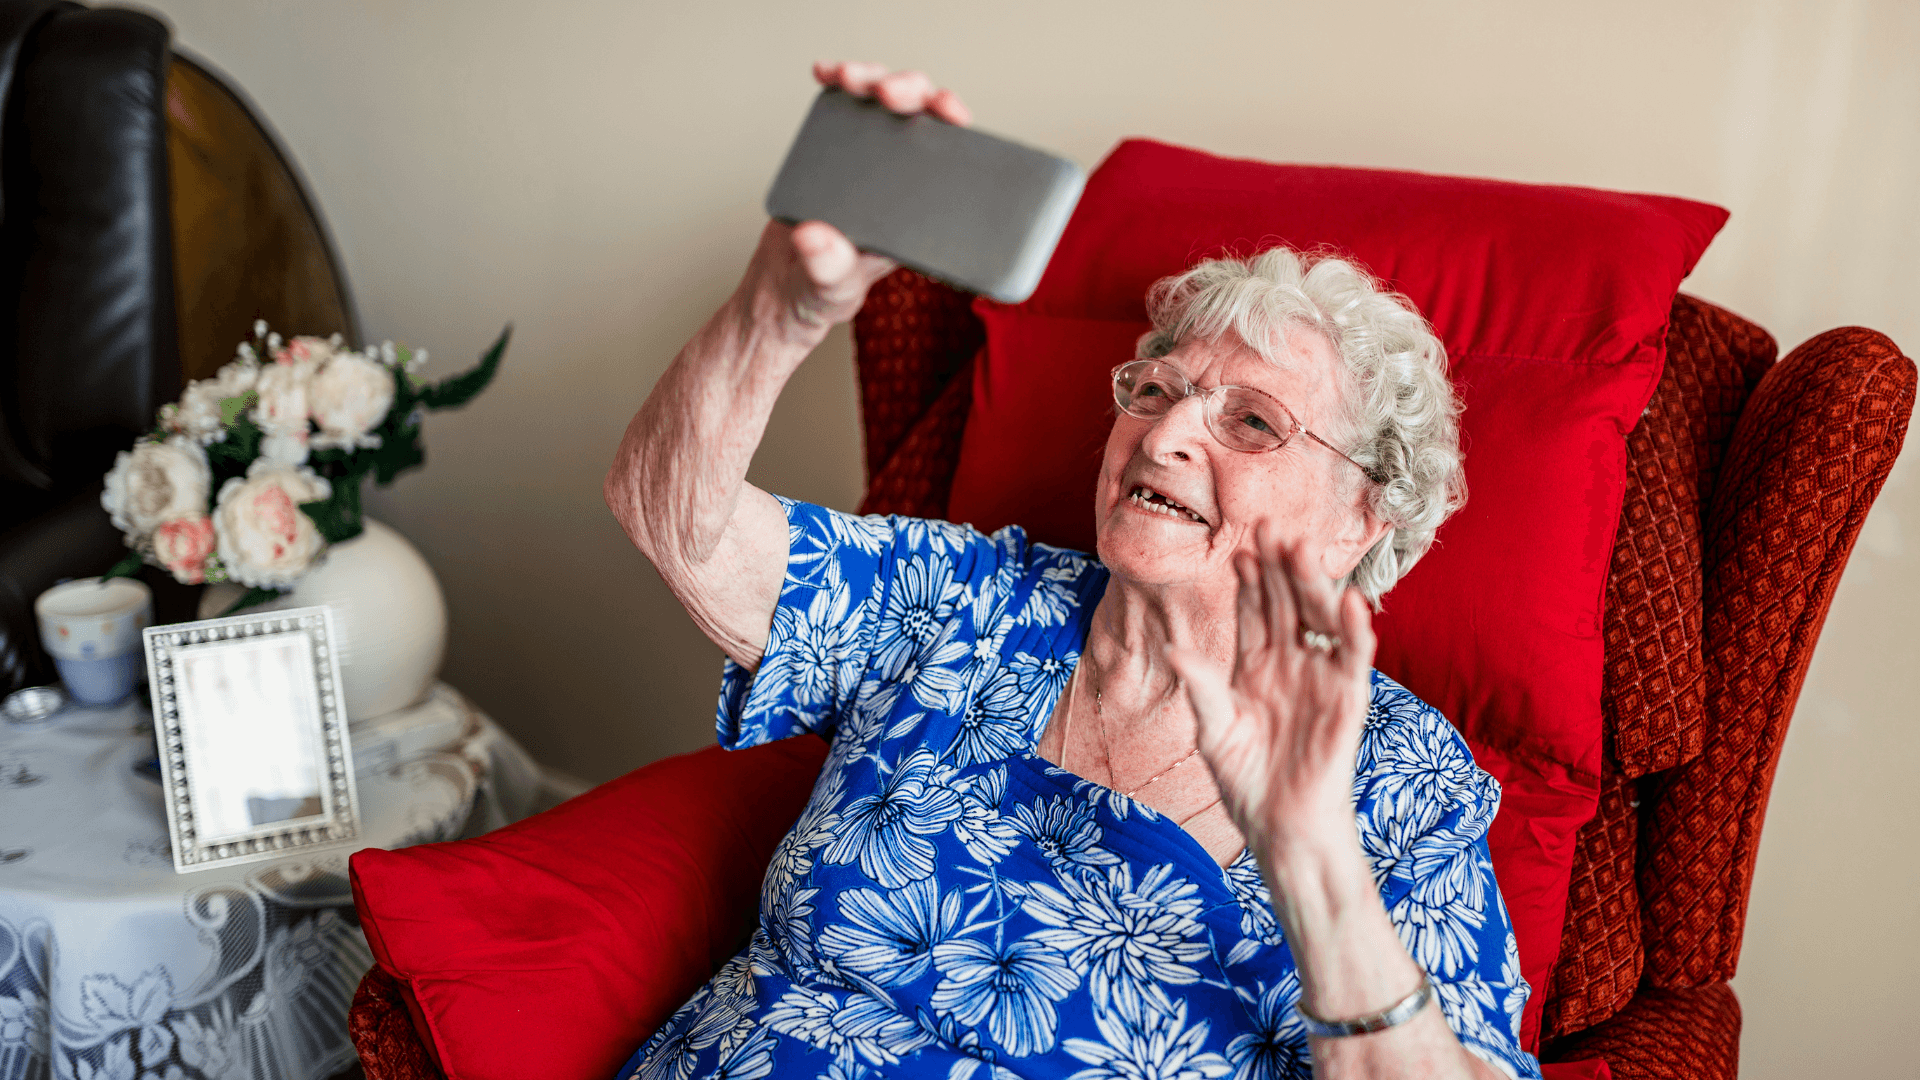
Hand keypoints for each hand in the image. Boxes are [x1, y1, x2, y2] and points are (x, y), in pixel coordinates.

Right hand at [735, 63, 973, 340]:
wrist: (783, 291)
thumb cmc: (823, 294)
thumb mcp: (830, 289)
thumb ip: (828, 267)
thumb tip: (815, 236)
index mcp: (920, 210)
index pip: (954, 157)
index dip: (955, 124)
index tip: (944, 109)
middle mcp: (901, 179)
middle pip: (921, 116)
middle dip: (909, 91)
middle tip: (886, 92)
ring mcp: (869, 162)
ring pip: (886, 104)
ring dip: (873, 79)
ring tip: (849, 78)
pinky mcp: (836, 153)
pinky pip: (846, 110)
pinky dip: (838, 85)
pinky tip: (827, 75)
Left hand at [1165, 521, 1376, 859]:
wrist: (1281, 827)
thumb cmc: (1247, 781)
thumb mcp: (1214, 730)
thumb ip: (1201, 687)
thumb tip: (1172, 648)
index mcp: (1256, 668)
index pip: (1254, 614)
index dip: (1248, 583)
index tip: (1239, 550)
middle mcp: (1291, 665)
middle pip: (1286, 605)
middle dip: (1278, 568)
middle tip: (1269, 527)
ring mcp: (1320, 680)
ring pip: (1318, 620)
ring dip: (1312, 585)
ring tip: (1300, 548)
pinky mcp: (1346, 702)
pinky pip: (1352, 659)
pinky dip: (1354, 630)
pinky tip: (1348, 599)